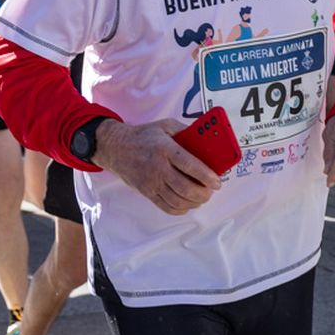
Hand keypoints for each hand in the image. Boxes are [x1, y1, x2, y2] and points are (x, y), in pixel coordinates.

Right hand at [94, 118, 220, 214]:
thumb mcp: (166, 126)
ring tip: (202, 196)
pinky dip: (181, 209)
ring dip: (194, 202)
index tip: (217, 181)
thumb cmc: (144, 136)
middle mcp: (158, 168)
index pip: (190, 165)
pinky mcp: (147, 192)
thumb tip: (207, 141)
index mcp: (165, 149)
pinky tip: (188, 203)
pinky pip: (167, 207)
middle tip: (211, 190)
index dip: (206, 176)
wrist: (117, 148)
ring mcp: (152, 183)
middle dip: (203, 193)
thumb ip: (186, 132)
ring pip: (178, 201)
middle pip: (185, 188)